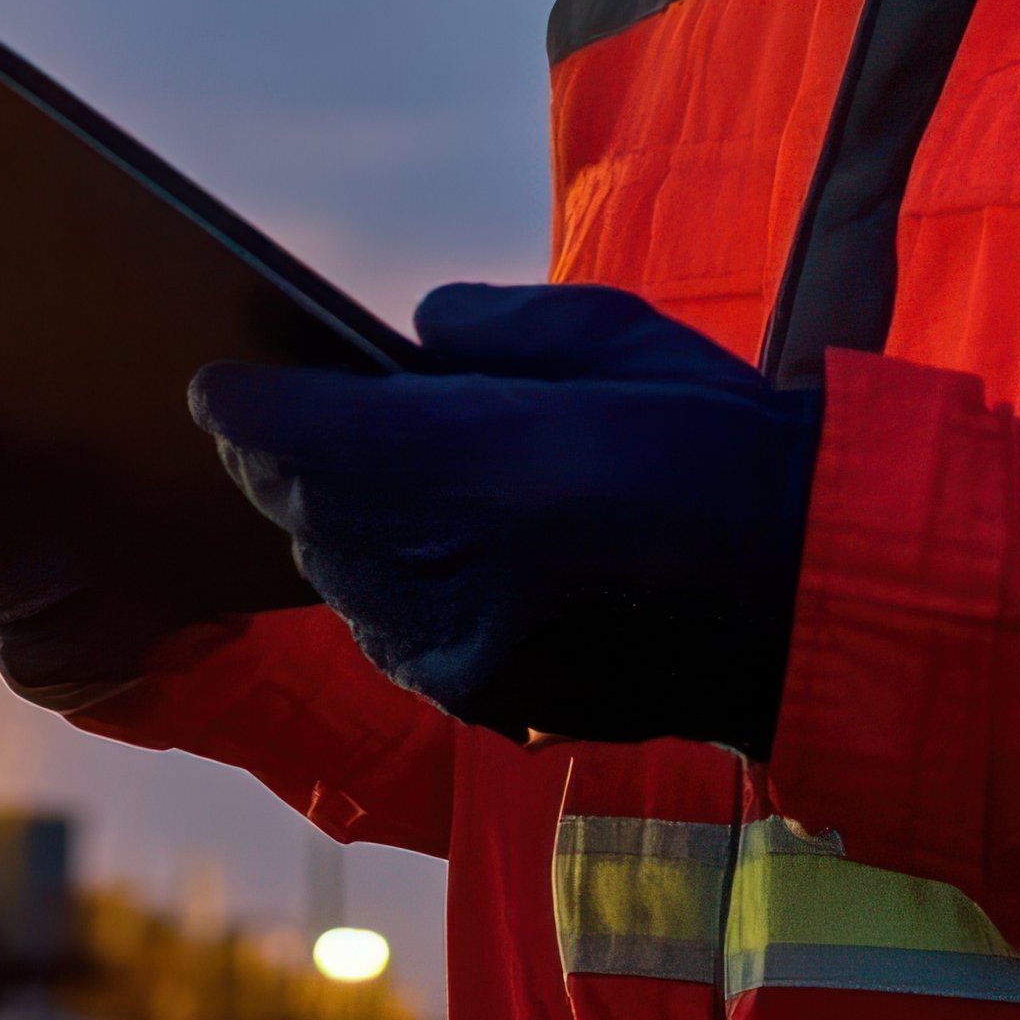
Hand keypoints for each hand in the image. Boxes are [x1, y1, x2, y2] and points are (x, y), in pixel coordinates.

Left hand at [189, 282, 818, 753]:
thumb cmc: (715, 439)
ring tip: (339, 482)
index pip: (299, 430)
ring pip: (340, 576)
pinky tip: (412, 554)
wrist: (809, 588)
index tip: (210, 383)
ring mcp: (460, 642)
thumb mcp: (607, 333)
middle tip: (262, 423)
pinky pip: (391, 635)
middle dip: (282, 460)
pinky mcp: (486, 694)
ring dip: (332, 527)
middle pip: (307, 505)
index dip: (242, 404)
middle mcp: (446, 563)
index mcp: (471, 459)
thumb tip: (408, 335)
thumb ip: (487, 325)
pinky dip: (384, 590)